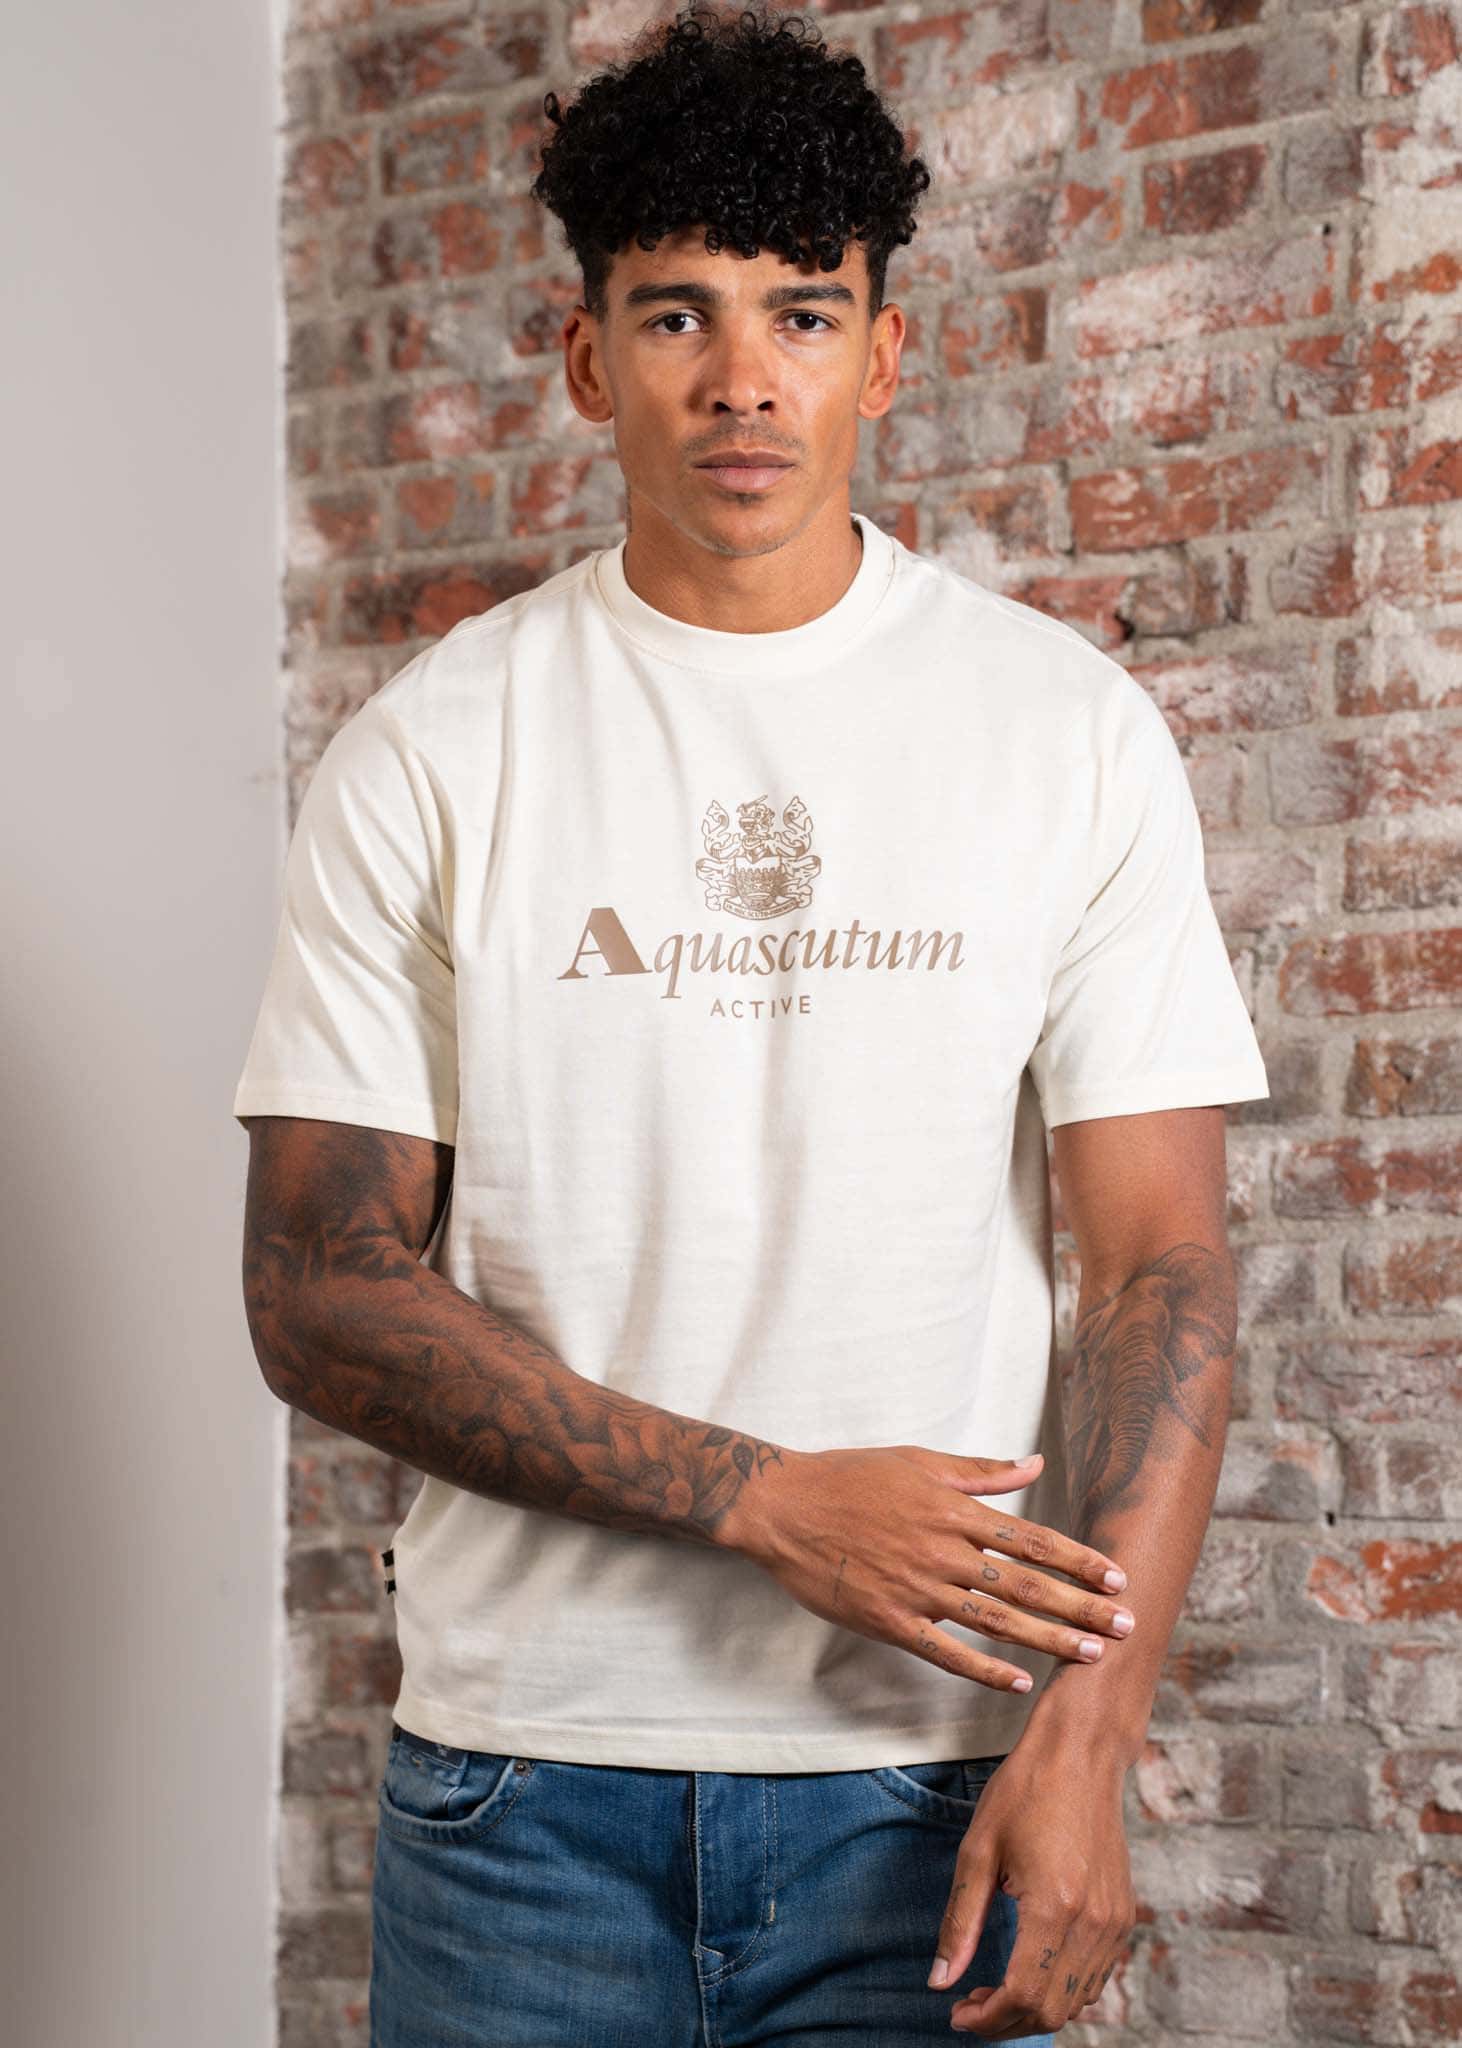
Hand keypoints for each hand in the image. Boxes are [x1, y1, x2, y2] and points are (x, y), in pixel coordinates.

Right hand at [722, 1444, 1134, 1694]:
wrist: (783, 1506)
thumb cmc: (849, 1476)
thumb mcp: (918, 1461)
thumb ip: (980, 1471)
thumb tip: (1034, 1463)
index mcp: (953, 1511)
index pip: (1031, 1539)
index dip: (1078, 1560)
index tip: (1117, 1577)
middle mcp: (943, 1551)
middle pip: (1026, 1584)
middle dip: (1082, 1606)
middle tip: (1127, 1625)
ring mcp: (917, 1589)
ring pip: (996, 1620)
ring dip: (1049, 1638)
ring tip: (1092, 1654)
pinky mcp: (890, 1621)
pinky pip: (946, 1652)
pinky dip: (985, 1670)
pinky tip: (1019, 1684)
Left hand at [929, 1733, 1137, 2036]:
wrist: (1081, 1753)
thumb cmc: (1026, 1790)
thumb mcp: (978, 1850)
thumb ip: (960, 1922)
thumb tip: (941, 1981)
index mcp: (1054, 1907)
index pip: (1022, 1996)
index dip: (987, 2019)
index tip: (958, 2015)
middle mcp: (1092, 1923)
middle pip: (1052, 2009)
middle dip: (1007, 2022)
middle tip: (970, 2006)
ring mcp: (1114, 1922)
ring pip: (1076, 2001)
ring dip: (1034, 2008)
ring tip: (994, 1989)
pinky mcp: (1122, 1915)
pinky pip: (1095, 1976)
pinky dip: (1062, 1988)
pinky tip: (1030, 1967)